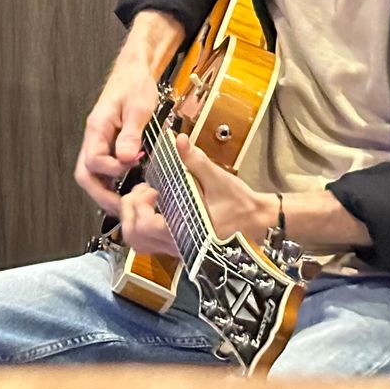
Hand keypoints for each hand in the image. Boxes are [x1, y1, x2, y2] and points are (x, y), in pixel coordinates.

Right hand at [74, 63, 159, 215]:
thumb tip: (126, 159)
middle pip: (85, 174)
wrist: (133, 72)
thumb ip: (131, 134)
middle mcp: (93, 137)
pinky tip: (127, 189)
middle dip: (101, 195)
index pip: (94, 160)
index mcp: (97, 128)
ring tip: (126, 205)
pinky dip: (111, 183)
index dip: (113, 169)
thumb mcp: (138, 108)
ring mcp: (98, 142)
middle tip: (123, 208)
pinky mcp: (107, 145)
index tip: (134, 165)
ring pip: (91, 175)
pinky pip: (102, 170)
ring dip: (105, 192)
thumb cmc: (135, 85)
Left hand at [117, 134, 274, 255]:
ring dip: (134, 218)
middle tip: (145, 192)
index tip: (152, 189)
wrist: (259, 222)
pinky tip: (157, 205)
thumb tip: (178, 139)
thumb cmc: (240, 203)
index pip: (145, 226)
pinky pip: (149, 242)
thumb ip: (195, 161)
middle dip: (130, 210)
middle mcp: (177, 245)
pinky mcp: (178, 247)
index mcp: (185, 232)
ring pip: (138, 242)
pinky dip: (143, 224)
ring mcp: (176, 248)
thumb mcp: (218, 179)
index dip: (140, 205)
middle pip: (134, 236)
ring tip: (149, 198)